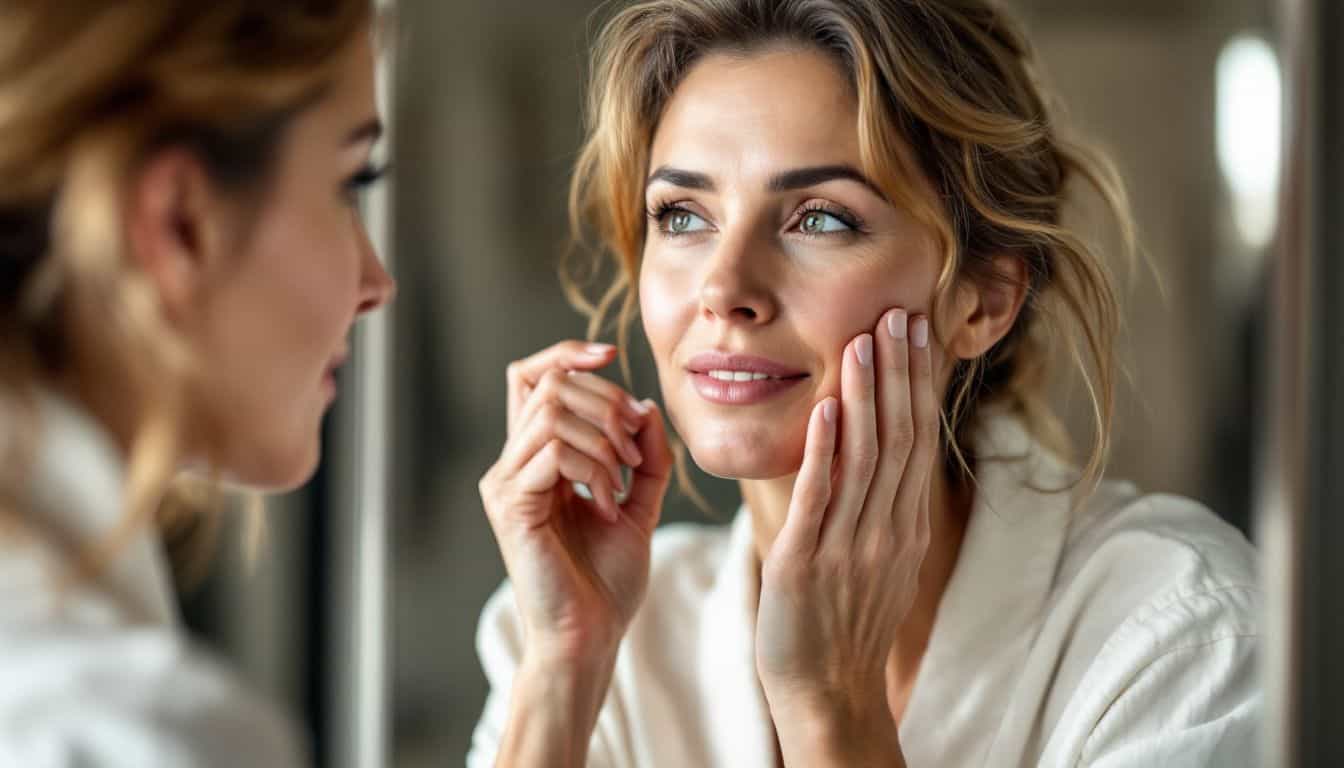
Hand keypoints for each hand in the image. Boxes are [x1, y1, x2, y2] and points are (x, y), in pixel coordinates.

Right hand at [479, 341, 673, 668]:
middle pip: (549, 383)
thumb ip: (645, 455)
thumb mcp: (640, 504)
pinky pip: (554, 452)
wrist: (591, 635)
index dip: (568, 353)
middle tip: (634, 453)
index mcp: (538, 458)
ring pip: (552, 411)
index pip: (534, 376)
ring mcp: (506, 482)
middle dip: (606, 402)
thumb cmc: (607, 580)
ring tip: (623, 482)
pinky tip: (608, 506)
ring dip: (604, 438)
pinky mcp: (510, 504)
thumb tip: (645, 405)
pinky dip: (594, 469)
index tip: (612, 355)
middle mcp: (513, 463)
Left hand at [754, 309, 935, 759]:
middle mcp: (887, 529)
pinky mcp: (809, 562)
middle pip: (900, 436)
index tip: (914, 330)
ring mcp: (851, 545)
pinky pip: (820, 498)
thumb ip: (882, 501)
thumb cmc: (846, 619)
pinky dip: (825, 451)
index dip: (916, 381)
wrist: (827, 689)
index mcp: (904, 524)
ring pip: (866, 458)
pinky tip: (827, 408)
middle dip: (899, 373)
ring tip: (863, 341)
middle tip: (898, 313)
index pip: (916, 437)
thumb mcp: (879, 555)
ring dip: (867, 395)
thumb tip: (882, 443)